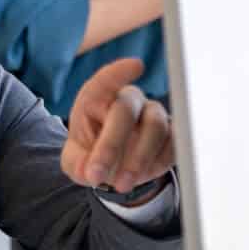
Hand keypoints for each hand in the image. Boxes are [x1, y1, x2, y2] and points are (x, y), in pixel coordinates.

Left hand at [62, 57, 172, 192]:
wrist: (114, 168)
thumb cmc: (92, 153)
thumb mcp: (75, 160)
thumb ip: (77, 162)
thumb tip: (88, 170)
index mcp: (98, 98)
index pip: (107, 79)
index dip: (120, 71)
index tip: (136, 66)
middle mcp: (129, 100)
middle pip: (126, 109)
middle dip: (110, 144)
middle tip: (97, 174)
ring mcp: (153, 115)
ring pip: (155, 126)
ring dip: (137, 158)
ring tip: (122, 184)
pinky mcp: (171, 135)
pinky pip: (173, 143)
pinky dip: (157, 162)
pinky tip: (144, 176)